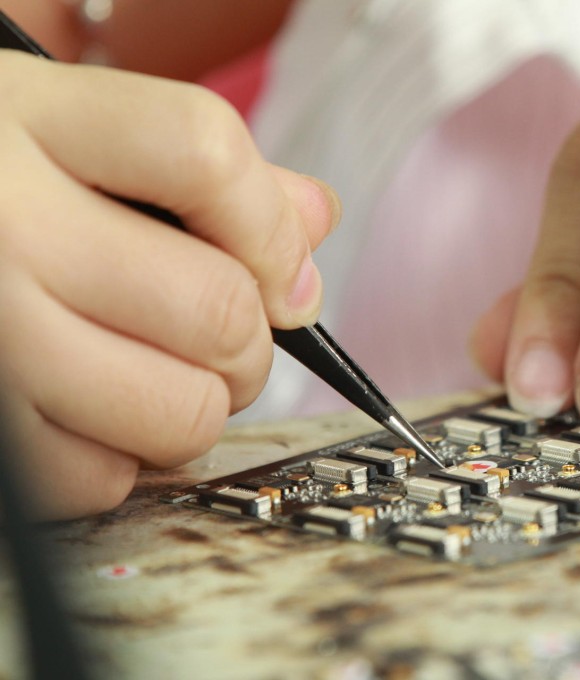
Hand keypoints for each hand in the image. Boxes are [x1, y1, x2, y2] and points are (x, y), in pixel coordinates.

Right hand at [0, 52, 339, 518]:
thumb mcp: (63, 132)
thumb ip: (200, 167)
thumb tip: (313, 222)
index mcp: (26, 120)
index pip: (204, 152)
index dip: (272, 226)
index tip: (286, 271)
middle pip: (219, 309)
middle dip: (248, 342)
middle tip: (220, 336)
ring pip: (180, 411)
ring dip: (195, 408)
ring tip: (155, 374)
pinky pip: (100, 479)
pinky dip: (117, 461)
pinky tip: (86, 412)